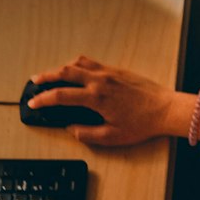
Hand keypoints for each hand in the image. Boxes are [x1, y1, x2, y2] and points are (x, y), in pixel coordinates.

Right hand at [26, 55, 194, 146]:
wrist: (165, 109)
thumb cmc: (143, 123)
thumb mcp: (112, 136)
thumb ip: (87, 133)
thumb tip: (72, 129)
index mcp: (96, 98)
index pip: (60, 96)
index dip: (43, 99)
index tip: (33, 102)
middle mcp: (100, 81)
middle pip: (64, 72)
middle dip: (45, 77)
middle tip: (34, 82)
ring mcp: (109, 73)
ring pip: (78, 63)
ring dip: (61, 68)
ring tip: (52, 75)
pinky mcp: (117, 70)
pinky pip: (92, 62)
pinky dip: (78, 65)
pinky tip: (76, 71)